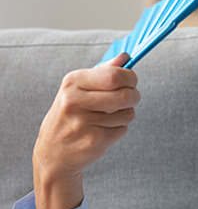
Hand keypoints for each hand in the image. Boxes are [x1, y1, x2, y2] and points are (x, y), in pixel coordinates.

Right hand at [33, 53, 139, 208]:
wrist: (52, 152)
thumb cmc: (70, 115)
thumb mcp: (79, 89)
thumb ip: (103, 71)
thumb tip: (126, 56)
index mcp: (72, 82)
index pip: (114, 75)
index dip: (130, 78)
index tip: (132, 81)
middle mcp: (74, 101)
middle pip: (126, 95)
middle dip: (134, 96)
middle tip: (130, 99)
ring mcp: (83, 122)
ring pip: (128, 113)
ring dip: (125, 115)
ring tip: (109, 117)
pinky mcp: (93, 141)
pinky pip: (122, 129)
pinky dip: (119, 130)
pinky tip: (103, 131)